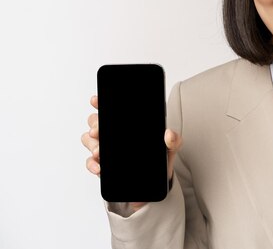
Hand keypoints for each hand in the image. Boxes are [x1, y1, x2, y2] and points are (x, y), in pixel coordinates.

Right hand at [81, 95, 182, 211]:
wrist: (157, 180)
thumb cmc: (161, 158)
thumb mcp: (170, 147)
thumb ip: (174, 140)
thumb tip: (169, 134)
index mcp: (127, 124)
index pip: (110, 109)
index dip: (100, 103)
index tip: (95, 101)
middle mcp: (113, 134)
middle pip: (95, 122)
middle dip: (95, 125)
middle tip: (98, 131)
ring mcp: (107, 149)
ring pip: (89, 140)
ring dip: (92, 145)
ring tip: (99, 152)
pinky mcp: (104, 165)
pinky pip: (91, 162)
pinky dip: (92, 165)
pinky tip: (99, 168)